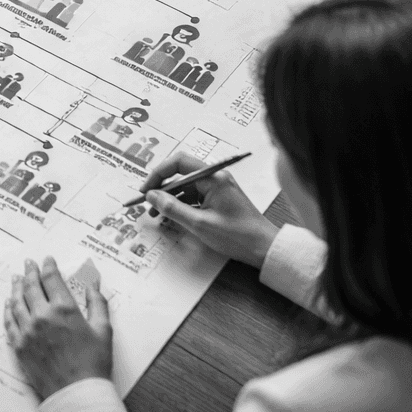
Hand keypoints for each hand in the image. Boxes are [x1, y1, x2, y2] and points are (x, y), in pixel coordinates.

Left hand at [4, 257, 112, 398]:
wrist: (77, 392)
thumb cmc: (94, 362)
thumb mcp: (104, 330)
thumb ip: (98, 303)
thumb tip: (93, 284)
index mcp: (64, 308)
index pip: (52, 279)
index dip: (48, 266)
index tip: (47, 260)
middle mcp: (42, 315)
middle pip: (31, 287)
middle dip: (30, 272)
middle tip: (28, 264)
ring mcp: (28, 330)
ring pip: (17, 302)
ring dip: (16, 287)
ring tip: (16, 279)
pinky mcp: (19, 346)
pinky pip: (9, 322)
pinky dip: (8, 310)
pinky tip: (8, 303)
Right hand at [140, 151, 278, 267]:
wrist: (264, 248)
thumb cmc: (237, 236)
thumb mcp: (199, 224)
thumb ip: (173, 208)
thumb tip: (152, 196)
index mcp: (213, 178)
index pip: (179, 162)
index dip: (158, 174)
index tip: (146, 189)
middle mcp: (215, 178)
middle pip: (181, 175)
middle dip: (162, 189)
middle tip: (147, 203)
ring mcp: (217, 188)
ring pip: (185, 187)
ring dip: (170, 199)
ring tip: (156, 215)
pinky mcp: (218, 199)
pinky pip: (194, 197)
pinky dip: (181, 205)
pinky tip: (171, 217)